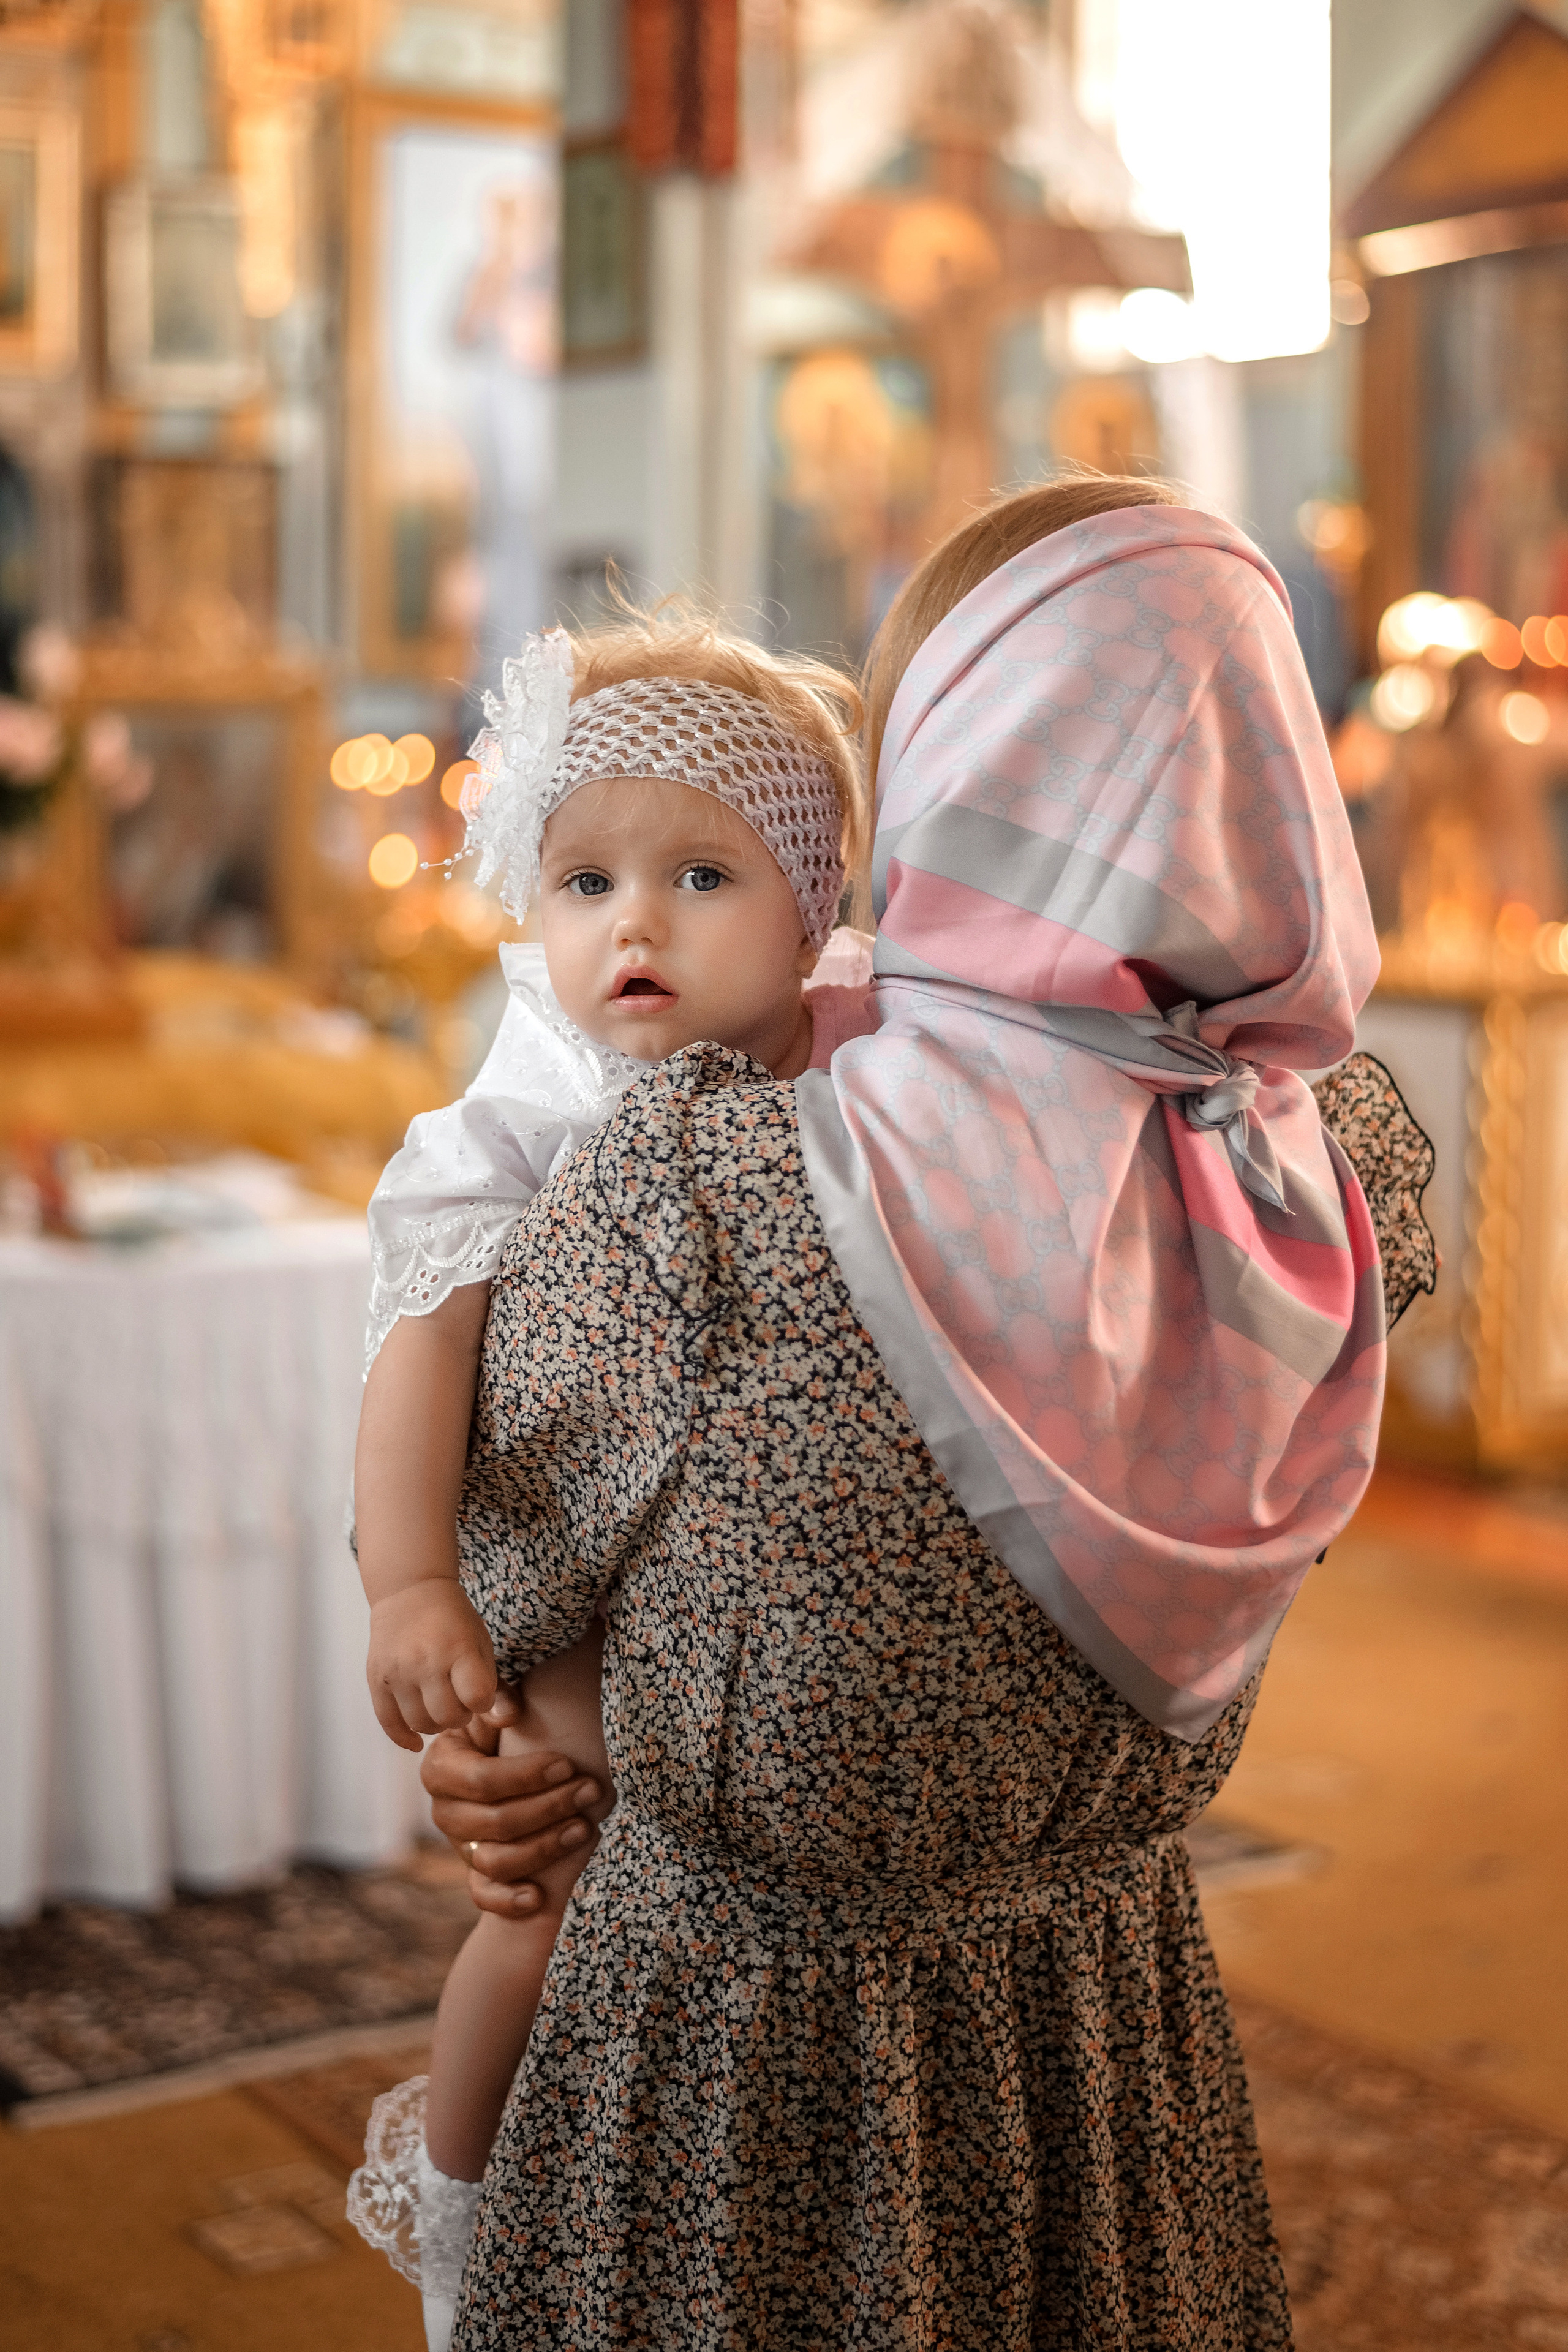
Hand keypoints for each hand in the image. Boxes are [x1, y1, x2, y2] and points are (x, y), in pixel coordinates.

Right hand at [367, 1580, 503, 1751]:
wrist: (409, 1592)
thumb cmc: (453, 1621)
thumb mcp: (480, 1642)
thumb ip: (491, 1684)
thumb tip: (503, 1723)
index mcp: (458, 1648)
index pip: (477, 1698)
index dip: (482, 1702)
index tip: (478, 1692)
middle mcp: (425, 1661)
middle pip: (448, 1717)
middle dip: (460, 1716)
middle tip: (459, 1700)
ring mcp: (397, 1671)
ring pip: (419, 1723)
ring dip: (435, 1724)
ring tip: (439, 1706)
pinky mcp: (376, 1678)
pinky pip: (388, 1722)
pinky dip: (403, 1738)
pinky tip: (415, 1742)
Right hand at [421, 1721, 602, 1917]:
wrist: (505, 1757)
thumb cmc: (507, 1726)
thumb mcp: (500, 1705)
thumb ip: (500, 1700)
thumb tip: (510, 1711)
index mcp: (442, 1766)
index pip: (481, 1780)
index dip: (526, 1776)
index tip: (567, 1765)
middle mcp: (444, 1810)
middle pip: (492, 1822)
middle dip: (548, 1808)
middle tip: (590, 1791)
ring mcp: (459, 1845)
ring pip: (494, 1860)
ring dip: (543, 1848)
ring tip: (585, 1828)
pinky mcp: (475, 1873)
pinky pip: (483, 1895)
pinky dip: (507, 1900)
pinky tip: (537, 1897)